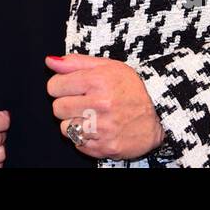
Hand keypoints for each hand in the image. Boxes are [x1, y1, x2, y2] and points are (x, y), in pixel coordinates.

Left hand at [46, 54, 164, 159]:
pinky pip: (77, 144)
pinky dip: (84, 138)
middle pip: (57, 108)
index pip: (55, 86)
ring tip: (90, 116)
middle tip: (81, 103)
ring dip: (74, 123)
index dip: (60, 86)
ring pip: (65, 128)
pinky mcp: (106, 147)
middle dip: (65, 105)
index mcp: (99, 80)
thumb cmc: (131, 89)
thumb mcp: (107, 66)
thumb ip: (75, 63)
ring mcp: (104, 128)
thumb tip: (49, 61)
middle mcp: (101, 104)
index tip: (70, 88)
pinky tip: (97, 129)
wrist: (160, 116)